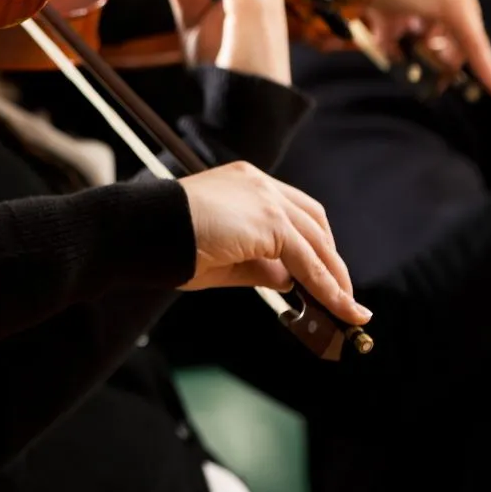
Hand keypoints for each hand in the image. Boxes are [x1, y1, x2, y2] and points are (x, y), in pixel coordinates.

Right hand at [178, 159, 369, 326]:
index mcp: (244, 182)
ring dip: (335, 277)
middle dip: (331, 260)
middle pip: (313, 222)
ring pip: (316, 242)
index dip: (312, 243)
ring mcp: (266, 199)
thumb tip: (292, 281)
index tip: (322, 271)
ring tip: (346, 309)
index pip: (292, 211)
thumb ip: (259, 266)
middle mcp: (259, 183)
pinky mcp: (269, 221)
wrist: (144, 231)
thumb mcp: (223, 257)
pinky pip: (308, 261)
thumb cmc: (170, 243)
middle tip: (341, 294)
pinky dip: (327, 286)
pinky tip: (336, 307)